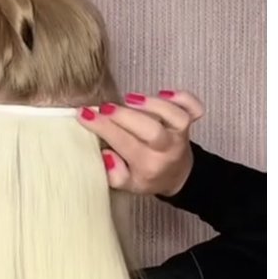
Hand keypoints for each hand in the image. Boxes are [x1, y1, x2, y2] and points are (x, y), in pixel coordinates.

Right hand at [77, 90, 204, 195]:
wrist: (177, 175)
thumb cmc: (147, 176)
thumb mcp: (127, 185)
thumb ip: (114, 174)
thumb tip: (106, 154)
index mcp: (148, 166)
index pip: (124, 144)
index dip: (102, 127)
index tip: (84, 114)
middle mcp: (166, 150)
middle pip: (150, 130)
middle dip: (124, 115)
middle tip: (104, 107)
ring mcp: (180, 135)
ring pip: (175, 117)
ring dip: (152, 104)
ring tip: (129, 99)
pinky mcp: (189, 123)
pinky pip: (193, 108)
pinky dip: (183, 98)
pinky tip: (164, 93)